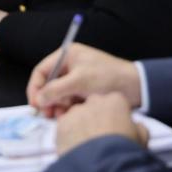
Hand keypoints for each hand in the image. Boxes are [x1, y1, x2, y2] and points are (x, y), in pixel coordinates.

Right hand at [27, 43, 141, 117]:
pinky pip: (68, 101)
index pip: (42, 71)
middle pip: (48, 84)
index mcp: (68, 55)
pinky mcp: (84, 92)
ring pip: (58, 95)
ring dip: (57, 106)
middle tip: (48, 114)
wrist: (136, 88)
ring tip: (62, 115)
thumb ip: (56, 90)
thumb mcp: (79, 82)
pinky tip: (71, 115)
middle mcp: (70, 66)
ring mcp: (77, 80)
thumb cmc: (108, 78)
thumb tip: (38, 100)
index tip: (35, 104)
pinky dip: (67, 109)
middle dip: (47, 100)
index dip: (35, 87)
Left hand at [55, 93, 148, 155]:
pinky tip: (75, 149)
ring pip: (76, 116)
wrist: (103, 166)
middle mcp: (94, 101)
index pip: (113, 104)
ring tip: (86, 147)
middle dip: (95, 119)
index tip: (114, 129)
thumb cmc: (124, 151)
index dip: (114, 117)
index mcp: (116, 101)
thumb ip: (138, 127)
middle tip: (99, 138)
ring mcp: (76, 111)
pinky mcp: (62, 124)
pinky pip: (64, 128)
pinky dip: (68, 136)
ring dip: (80, 127)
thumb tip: (135, 126)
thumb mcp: (142, 138)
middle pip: (93, 107)